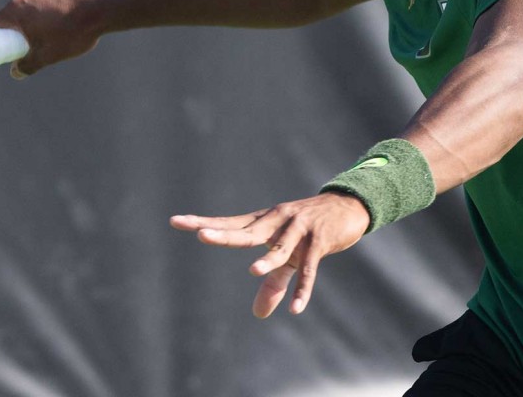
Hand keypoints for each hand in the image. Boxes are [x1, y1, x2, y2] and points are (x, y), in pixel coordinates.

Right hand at [0, 0, 106, 77]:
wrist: (103, 7)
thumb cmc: (74, 32)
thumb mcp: (48, 55)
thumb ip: (28, 65)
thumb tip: (16, 72)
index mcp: (16, 10)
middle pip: (9, 16)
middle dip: (16, 32)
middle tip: (31, 47)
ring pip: (28, 8)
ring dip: (34, 21)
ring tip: (55, 34)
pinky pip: (44, 1)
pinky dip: (48, 11)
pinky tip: (66, 21)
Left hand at [170, 192, 368, 317]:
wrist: (347, 207)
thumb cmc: (310, 231)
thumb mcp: (289, 256)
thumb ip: (272, 283)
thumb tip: (259, 314)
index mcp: (264, 222)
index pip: (229, 224)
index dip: (204, 223)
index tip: (175, 221)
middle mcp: (277, 221)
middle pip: (247, 232)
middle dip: (225, 234)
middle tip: (201, 236)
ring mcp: (299, 229)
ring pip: (281, 249)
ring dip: (269, 261)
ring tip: (253, 271)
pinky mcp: (319, 241)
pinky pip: (310, 268)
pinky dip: (303, 288)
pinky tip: (296, 308)